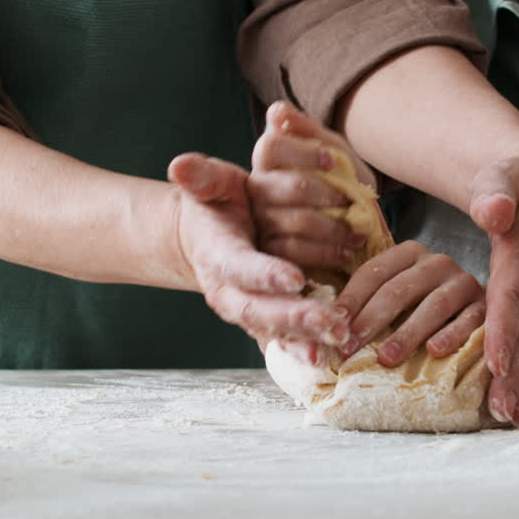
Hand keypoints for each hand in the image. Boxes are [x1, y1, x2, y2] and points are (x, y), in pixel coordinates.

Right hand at [167, 152, 349, 348]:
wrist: (206, 236)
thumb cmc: (215, 205)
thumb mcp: (209, 185)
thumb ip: (201, 176)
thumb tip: (178, 165)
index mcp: (216, 256)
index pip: (240, 267)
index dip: (265, 274)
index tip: (294, 278)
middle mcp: (229, 291)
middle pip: (259, 310)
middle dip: (294, 317)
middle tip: (328, 322)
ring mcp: (247, 310)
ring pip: (275, 330)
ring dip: (308, 336)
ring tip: (340, 336)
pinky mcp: (265, 321)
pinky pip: (285, 340)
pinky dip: (307, 347)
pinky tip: (335, 352)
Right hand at [248, 102, 378, 268]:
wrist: (350, 220)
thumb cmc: (340, 178)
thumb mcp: (333, 150)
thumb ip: (308, 130)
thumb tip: (278, 110)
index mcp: (268, 159)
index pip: (271, 147)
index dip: (303, 153)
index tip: (333, 160)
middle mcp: (258, 188)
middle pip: (289, 187)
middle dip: (326, 194)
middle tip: (350, 201)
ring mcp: (261, 221)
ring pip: (295, 222)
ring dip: (334, 227)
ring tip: (357, 231)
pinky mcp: (271, 252)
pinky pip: (295, 252)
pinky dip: (326, 252)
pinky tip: (346, 251)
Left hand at [333, 241, 484, 366]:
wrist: (484, 314)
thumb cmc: (421, 312)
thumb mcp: (395, 300)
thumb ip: (366, 305)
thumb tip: (326, 325)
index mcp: (409, 254)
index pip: (374, 272)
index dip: (351, 300)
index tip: (332, 327)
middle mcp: (437, 262)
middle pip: (400, 288)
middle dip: (372, 319)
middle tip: (350, 347)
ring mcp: (464, 282)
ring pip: (435, 305)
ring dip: (408, 332)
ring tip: (386, 358)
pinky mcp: (487, 306)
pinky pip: (470, 320)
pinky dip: (452, 335)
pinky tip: (434, 351)